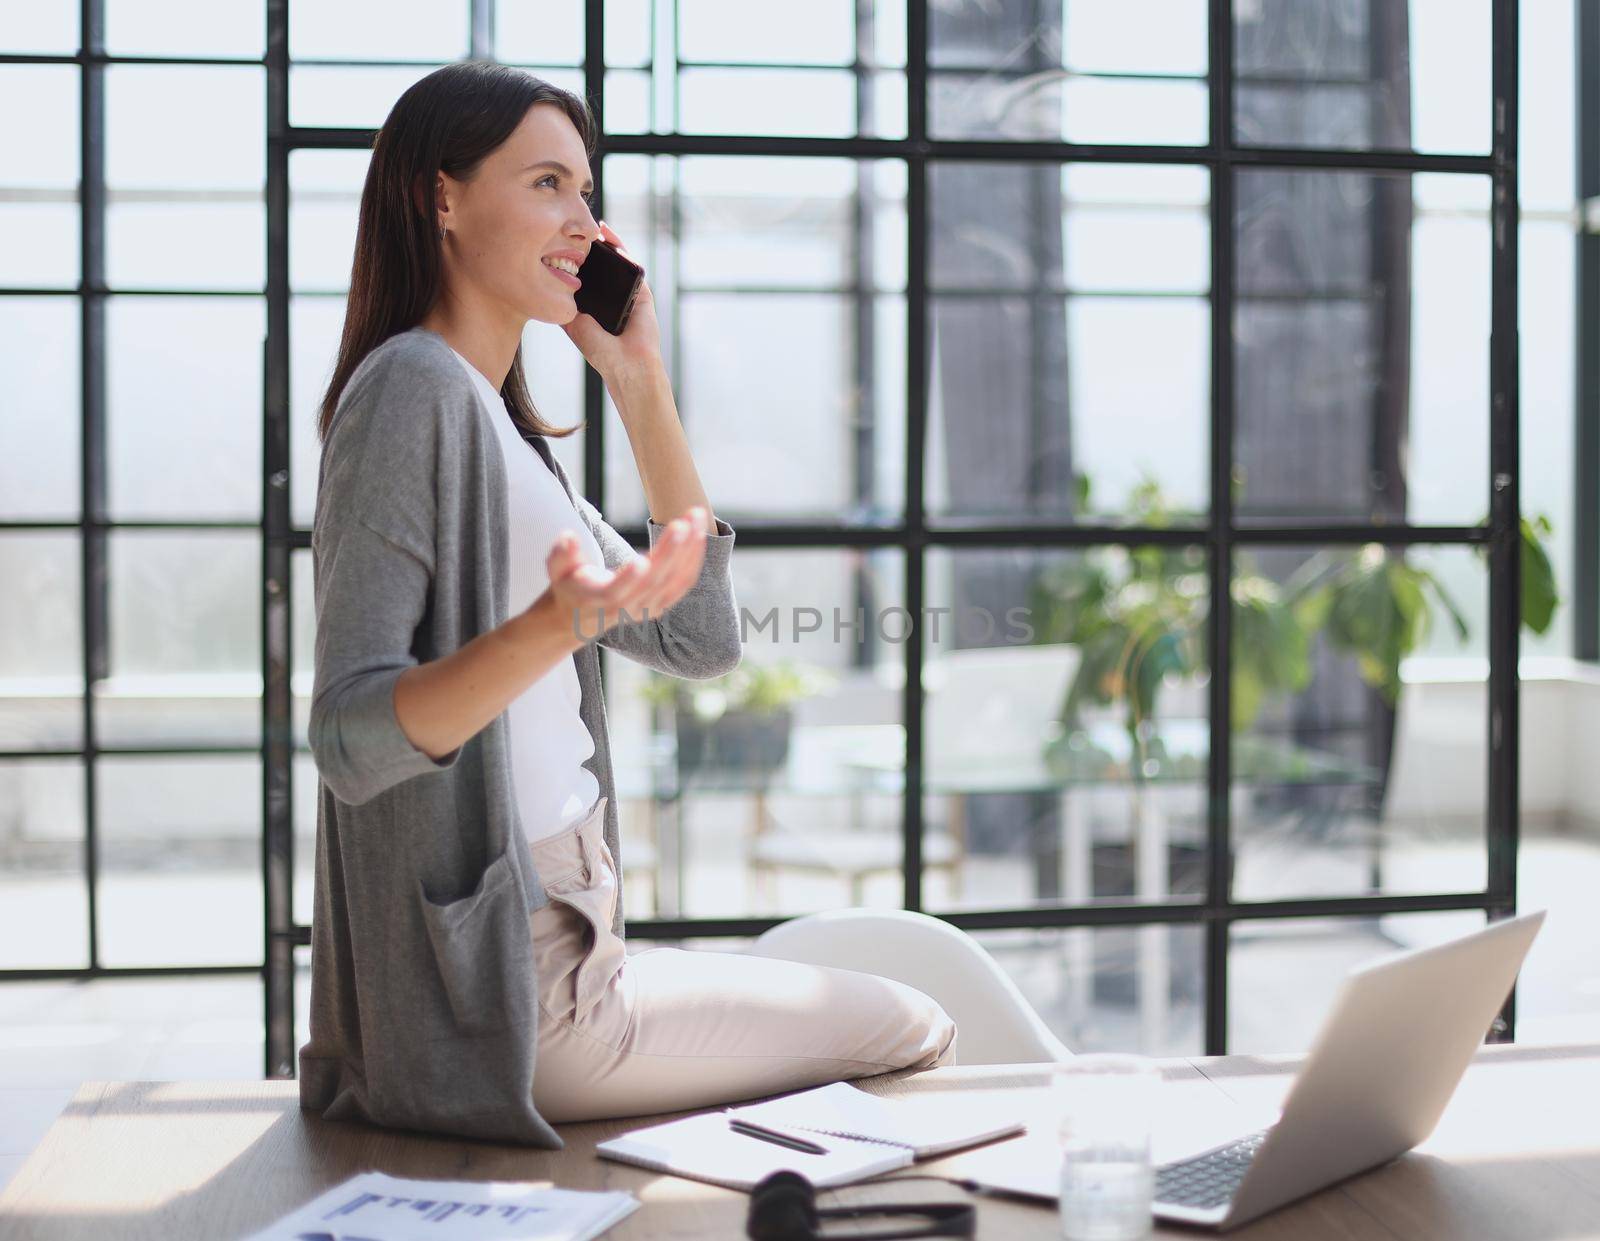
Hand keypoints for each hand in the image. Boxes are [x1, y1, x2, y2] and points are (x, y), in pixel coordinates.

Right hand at [540, 506, 708, 643]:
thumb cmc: (569, 586)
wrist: (581, 617)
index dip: (629, 579)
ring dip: (690, 548)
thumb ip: (561, 554)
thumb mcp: (556, 569)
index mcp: (599, 599)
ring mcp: (647, 607)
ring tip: (697, 516)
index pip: (616, 592)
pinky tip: (699, 533)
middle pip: (654, 580)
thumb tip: (569, 538)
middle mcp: (627, 607)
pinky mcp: (661, 603)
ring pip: (674, 580)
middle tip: (685, 520)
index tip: (640, 561)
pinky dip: (694, 558)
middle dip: (672, 549)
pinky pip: (683, 581)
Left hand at [561, 221, 663, 386]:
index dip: (572, 258)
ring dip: (604, 241)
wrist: (627, 365)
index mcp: (595, 305)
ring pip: (616, 260)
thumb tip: (543, 282)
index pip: (584, 275)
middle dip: (588, 246)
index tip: (556, 241)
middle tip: (572, 226)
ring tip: (589, 224)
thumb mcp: (574, 324)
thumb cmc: (601, 351)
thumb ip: (563, 304)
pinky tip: (606, 234)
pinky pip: (631, 263)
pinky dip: (619, 246)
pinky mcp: (642, 290)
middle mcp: (611, 296)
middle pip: (600, 265)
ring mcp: (627, 292)